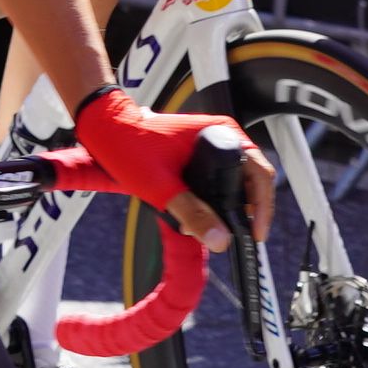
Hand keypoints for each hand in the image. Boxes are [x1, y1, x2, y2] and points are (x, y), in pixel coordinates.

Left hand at [67, 86, 251, 241]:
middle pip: (251, 180)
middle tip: (232, 236)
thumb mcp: (161, 186)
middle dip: (243, 212)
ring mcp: (211, 144)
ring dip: (227, 208)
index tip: (257, 233)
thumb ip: (191, 212)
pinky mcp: (199, 154)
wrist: (105, 128)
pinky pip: (218, 180)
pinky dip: (213, 201)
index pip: (260, 173)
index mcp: (222, 133)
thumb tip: (221, 240)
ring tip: (209, 230)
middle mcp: (222, 135)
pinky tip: (198, 217)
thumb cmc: (128, 146)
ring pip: (234, 183)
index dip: (262, 206)